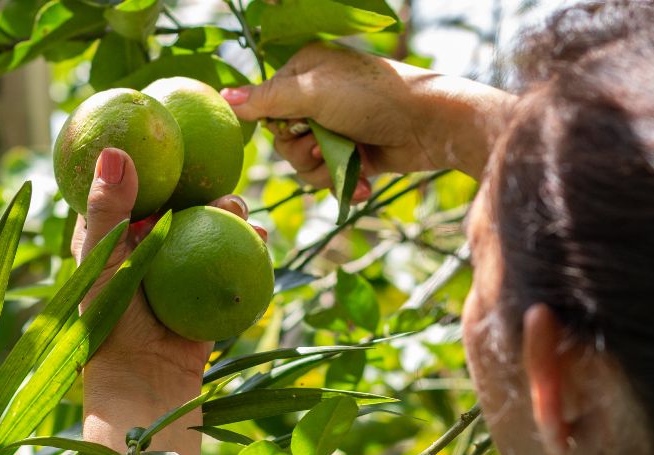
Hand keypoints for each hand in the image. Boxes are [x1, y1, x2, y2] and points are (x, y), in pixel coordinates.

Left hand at [71, 148, 263, 385]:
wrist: (145, 380)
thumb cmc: (109, 323)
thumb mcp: (102, 258)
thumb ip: (108, 207)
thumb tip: (115, 150)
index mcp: (116, 238)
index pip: (135, 189)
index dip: (153, 161)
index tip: (174, 135)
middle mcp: (149, 251)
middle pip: (181, 205)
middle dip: (203, 187)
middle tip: (218, 180)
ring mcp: (182, 272)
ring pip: (212, 231)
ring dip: (230, 215)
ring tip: (240, 208)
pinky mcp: (209, 292)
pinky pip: (234, 263)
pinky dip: (250, 248)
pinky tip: (262, 238)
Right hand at [221, 43, 514, 182]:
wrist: (430, 126)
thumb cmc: (373, 98)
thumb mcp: (314, 94)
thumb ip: (267, 99)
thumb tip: (223, 99)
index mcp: (304, 70)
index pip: (266, 106)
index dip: (280, 126)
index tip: (298, 128)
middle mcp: (317, 97)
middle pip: (283, 140)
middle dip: (303, 153)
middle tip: (322, 146)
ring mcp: (337, 127)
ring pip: (305, 164)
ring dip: (325, 171)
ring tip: (352, 163)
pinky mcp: (355, 154)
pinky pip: (331, 177)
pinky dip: (345, 184)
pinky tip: (365, 182)